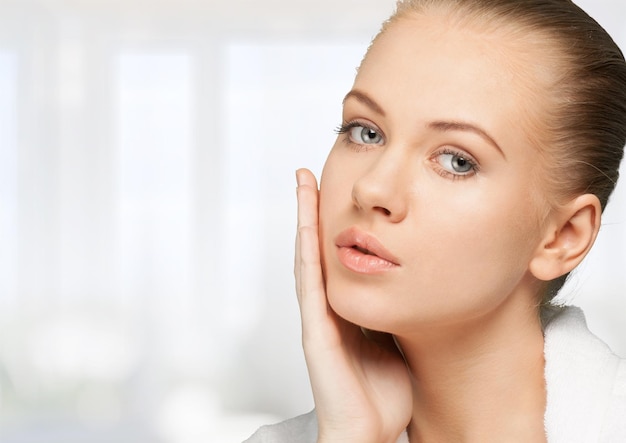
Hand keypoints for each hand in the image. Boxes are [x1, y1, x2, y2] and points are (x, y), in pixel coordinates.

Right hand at [295, 168, 411, 442]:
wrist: (370, 434)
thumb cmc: (382, 394)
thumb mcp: (394, 339)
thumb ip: (394, 311)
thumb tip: (412, 284)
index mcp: (346, 309)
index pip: (335, 256)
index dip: (329, 223)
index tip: (333, 190)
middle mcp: (327, 309)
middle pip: (315, 249)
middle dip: (310, 211)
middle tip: (308, 174)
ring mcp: (318, 319)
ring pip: (306, 258)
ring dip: (303, 220)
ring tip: (302, 184)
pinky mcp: (316, 334)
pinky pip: (310, 286)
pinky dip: (306, 253)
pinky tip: (305, 226)